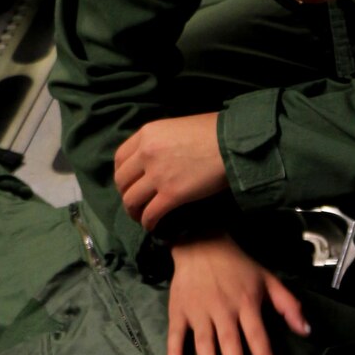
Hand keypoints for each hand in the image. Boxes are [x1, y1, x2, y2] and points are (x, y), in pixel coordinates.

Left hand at [114, 113, 226, 229]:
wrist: (233, 143)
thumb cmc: (213, 132)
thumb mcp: (177, 127)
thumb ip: (161, 141)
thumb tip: (158, 158)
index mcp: (147, 134)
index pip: (120, 158)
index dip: (122, 175)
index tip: (129, 184)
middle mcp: (146, 153)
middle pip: (122, 181)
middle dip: (126, 195)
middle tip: (136, 203)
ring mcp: (158, 174)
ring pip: (131, 200)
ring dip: (134, 212)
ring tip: (141, 218)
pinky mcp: (172, 194)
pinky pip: (151, 214)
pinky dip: (149, 223)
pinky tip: (153, 227)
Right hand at [169, 234, 310, 354]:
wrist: (201, 243)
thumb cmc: (238, 265)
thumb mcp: (268, 279)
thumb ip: (288, 305)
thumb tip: (306, 331)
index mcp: (246, 303)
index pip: (257, 335)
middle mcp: (223, 309)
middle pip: (230, 341)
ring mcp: (199, 311)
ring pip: (204, 341)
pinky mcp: (179, 310)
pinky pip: (176, 334)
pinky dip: (174, 352)